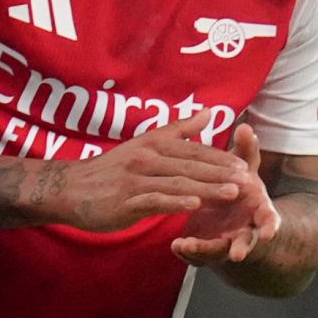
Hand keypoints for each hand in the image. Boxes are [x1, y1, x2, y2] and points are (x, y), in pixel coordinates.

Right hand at [56, 113, 261, 232]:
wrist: (70, 187)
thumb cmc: (112, 168)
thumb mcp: (145, 143)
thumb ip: (180, 130)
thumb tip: (210, 112)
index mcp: (155, 144)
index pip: (195, 150)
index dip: (220, 159)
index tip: (245, 166)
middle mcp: (147, 158)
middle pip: (191, 165)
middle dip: (221, 173)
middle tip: (248, 181)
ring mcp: (136, 179)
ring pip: (178, 182)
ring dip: (207, 188)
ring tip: (231, 193)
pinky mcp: (126, 200)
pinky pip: (154, 200)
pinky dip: (175, 202)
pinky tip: (194, 205)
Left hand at [169, 123, 282, 272]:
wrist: (228, 215)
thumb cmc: (238, 187)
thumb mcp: (244, 169)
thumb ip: (245, 150)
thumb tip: (244, 127)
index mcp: (258, 211)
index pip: (269, 220)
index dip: (270, 226)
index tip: (269, 233)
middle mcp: (245, 230)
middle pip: (247, 242)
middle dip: (243, 248)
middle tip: (238, 254)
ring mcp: (226, 243)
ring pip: (218, 251)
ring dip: (205, 249)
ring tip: (188, 244)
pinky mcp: (206, 250)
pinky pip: (198, 254)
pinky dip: (188, 251)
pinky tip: (176, 244)